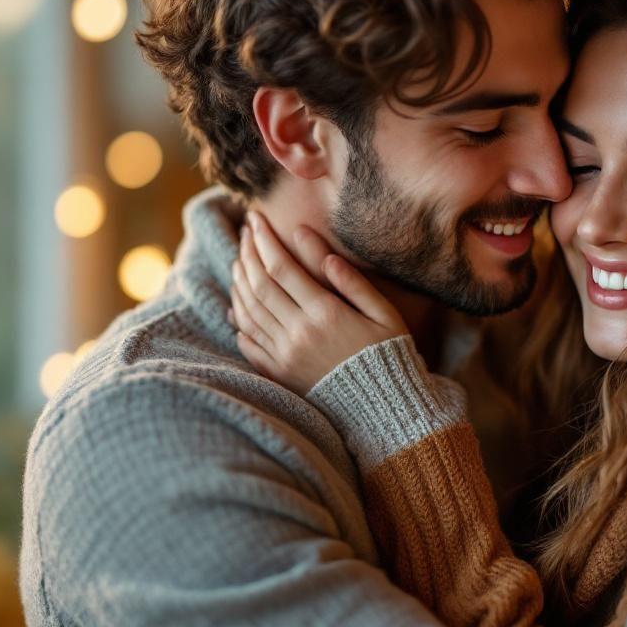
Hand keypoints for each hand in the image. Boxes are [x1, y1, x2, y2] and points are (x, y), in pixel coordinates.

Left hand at [229, 212, 407, 396]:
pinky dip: (239, 320)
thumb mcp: (383, 314)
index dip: (265, 240)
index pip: (282, 267)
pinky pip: (248, 342)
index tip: (257, 218)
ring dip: (239, 281)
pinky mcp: (279, 374)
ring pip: (248, 310)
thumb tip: (323, 253)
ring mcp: (285, 355)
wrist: (383, 408)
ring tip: (239, 259)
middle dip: (248, 253)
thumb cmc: (389, 355)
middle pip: (259, 285)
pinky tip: (237, 304)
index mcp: (326, 313)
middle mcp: (299, 333)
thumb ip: (353, 282)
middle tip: (245, 231)